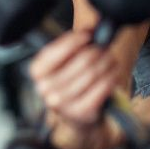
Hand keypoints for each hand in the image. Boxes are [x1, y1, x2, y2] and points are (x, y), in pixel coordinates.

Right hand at [28, 30, 123, 148]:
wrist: (77, 120)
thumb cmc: (70, 86)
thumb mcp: (63, 64)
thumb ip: (71, 46)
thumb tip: (91, 28)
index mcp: (37, 73)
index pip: (56, 50)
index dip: (75, 40)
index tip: (88, 35)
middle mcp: (46, 89)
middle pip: (80, 61)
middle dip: (97, 51)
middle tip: (104, 48)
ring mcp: (62, 103)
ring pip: (93, 73)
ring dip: (107, 63)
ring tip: (110, 60)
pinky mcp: (80, 113)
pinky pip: (101, 88)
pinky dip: (110, 78)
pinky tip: (112, 74)